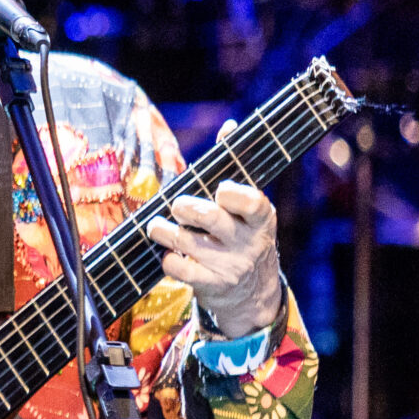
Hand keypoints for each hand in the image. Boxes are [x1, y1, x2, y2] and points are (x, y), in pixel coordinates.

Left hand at [144, 172, 282, 337]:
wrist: (252, 292)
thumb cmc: (241, 235)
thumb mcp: (247, 208)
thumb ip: (233, 168)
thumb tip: (229, 126)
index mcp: (260, 218)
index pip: (251, 202)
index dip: (230, 192)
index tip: (218, 190)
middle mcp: (247, 242)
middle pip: (209, 217)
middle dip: (184, 206)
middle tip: (177, 206)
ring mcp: (230, 265)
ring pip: (185, 240)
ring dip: (162, 229)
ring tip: (158, 226)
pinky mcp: (211, 285)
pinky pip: (178, 268)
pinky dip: (166, 258)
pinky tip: (168, 252)